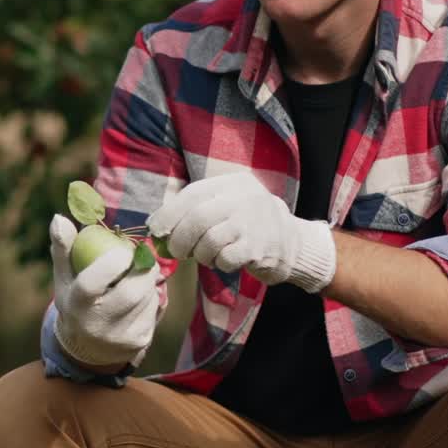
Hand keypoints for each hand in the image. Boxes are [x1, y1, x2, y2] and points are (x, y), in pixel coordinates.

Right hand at [50, 214, 161, 367]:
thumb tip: (59, 218)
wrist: (87, 346)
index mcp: (76, 305)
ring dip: (148, 283)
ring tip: (136, 279)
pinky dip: (151, 298)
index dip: (113, 262)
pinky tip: (139, 299)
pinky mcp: (139, 342)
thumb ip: (63, 247)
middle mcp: (96, 326)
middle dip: (142, 270)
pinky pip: (154, 311)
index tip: (123, 251)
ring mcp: (119, 337)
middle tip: (141, 259)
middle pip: (131, 293)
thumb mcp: (64, 276)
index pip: (92, 283)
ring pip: (147, 299)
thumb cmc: (75, 299)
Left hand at [147, 171, 336, 292]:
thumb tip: (156, 225)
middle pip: (198, 218)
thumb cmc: (248, 224)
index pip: (193, 194)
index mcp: (232, 183)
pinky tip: (225, 261)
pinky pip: (225, 259)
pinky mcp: (259, 248)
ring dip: (201, 255)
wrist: (292, 242)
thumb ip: (197, 208)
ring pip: (209, 241)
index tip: (156, 229)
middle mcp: (244, 198)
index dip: (169, 213)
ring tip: (207, 256)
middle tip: (177, 251)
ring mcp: (254, 223)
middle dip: (180, 239)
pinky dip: (219, 264)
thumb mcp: (227, 203)